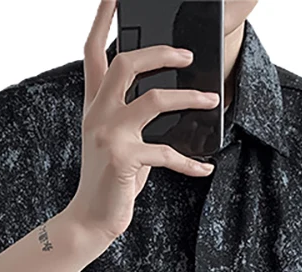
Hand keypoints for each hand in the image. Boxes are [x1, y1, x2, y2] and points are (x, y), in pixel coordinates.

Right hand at [65, 0, 220, 243]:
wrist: (91, 220)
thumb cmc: (110, 182)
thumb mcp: (118, 142)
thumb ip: (133, 118)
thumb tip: (171, 97)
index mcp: (94, 106)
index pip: (94, 53)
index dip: (102, 20)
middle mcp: (98, 114)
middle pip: (126, 63)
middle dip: (161, 52)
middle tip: (188, 55)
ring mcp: (109, 135)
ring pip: (154, 99)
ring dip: (189, 99)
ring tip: (211, 102)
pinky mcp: (123, 159)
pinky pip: (165, 152)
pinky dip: (189, 162)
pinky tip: (204, 167)